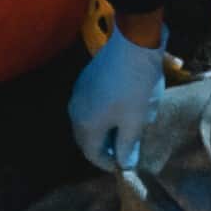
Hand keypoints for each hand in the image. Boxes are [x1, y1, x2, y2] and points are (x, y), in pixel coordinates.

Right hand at [68, 25, 162, 174]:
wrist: (133, 44)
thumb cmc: (135, 88)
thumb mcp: (135, 121)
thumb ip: (128, 146)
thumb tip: (125, 164)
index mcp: (85, 125)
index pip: (93, 154)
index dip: (109, 164)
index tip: (126, 166)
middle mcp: (75, 111)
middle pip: (88, 138)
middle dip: (106, 147)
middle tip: (126, 150)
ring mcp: (78, 93)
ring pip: (89, 121)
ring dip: (105, 130)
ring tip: (126, 130)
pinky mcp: (85, 80)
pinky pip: (91, 106)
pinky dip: (103, 114)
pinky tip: (120, 110)